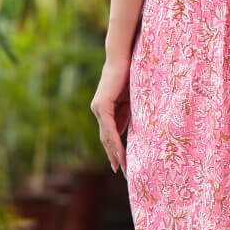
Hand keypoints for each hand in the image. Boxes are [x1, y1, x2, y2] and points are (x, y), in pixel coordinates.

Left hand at [91, 55, 130, 175]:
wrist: (122, 57)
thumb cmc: (130, 74)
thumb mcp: (131, 100)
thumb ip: (127, 114)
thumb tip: (130, 132)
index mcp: (105, 108)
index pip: (109, 134)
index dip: (115, 149)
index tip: (121, 164)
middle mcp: (98, 109)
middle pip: (106, 139)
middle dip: (114, 156)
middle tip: (123, 172)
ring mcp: (98, 108)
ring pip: (106, 137)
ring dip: (115, 154)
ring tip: (124, 168)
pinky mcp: (102, 105)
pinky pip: (109, 129)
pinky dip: (115, 143)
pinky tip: (121, 154)